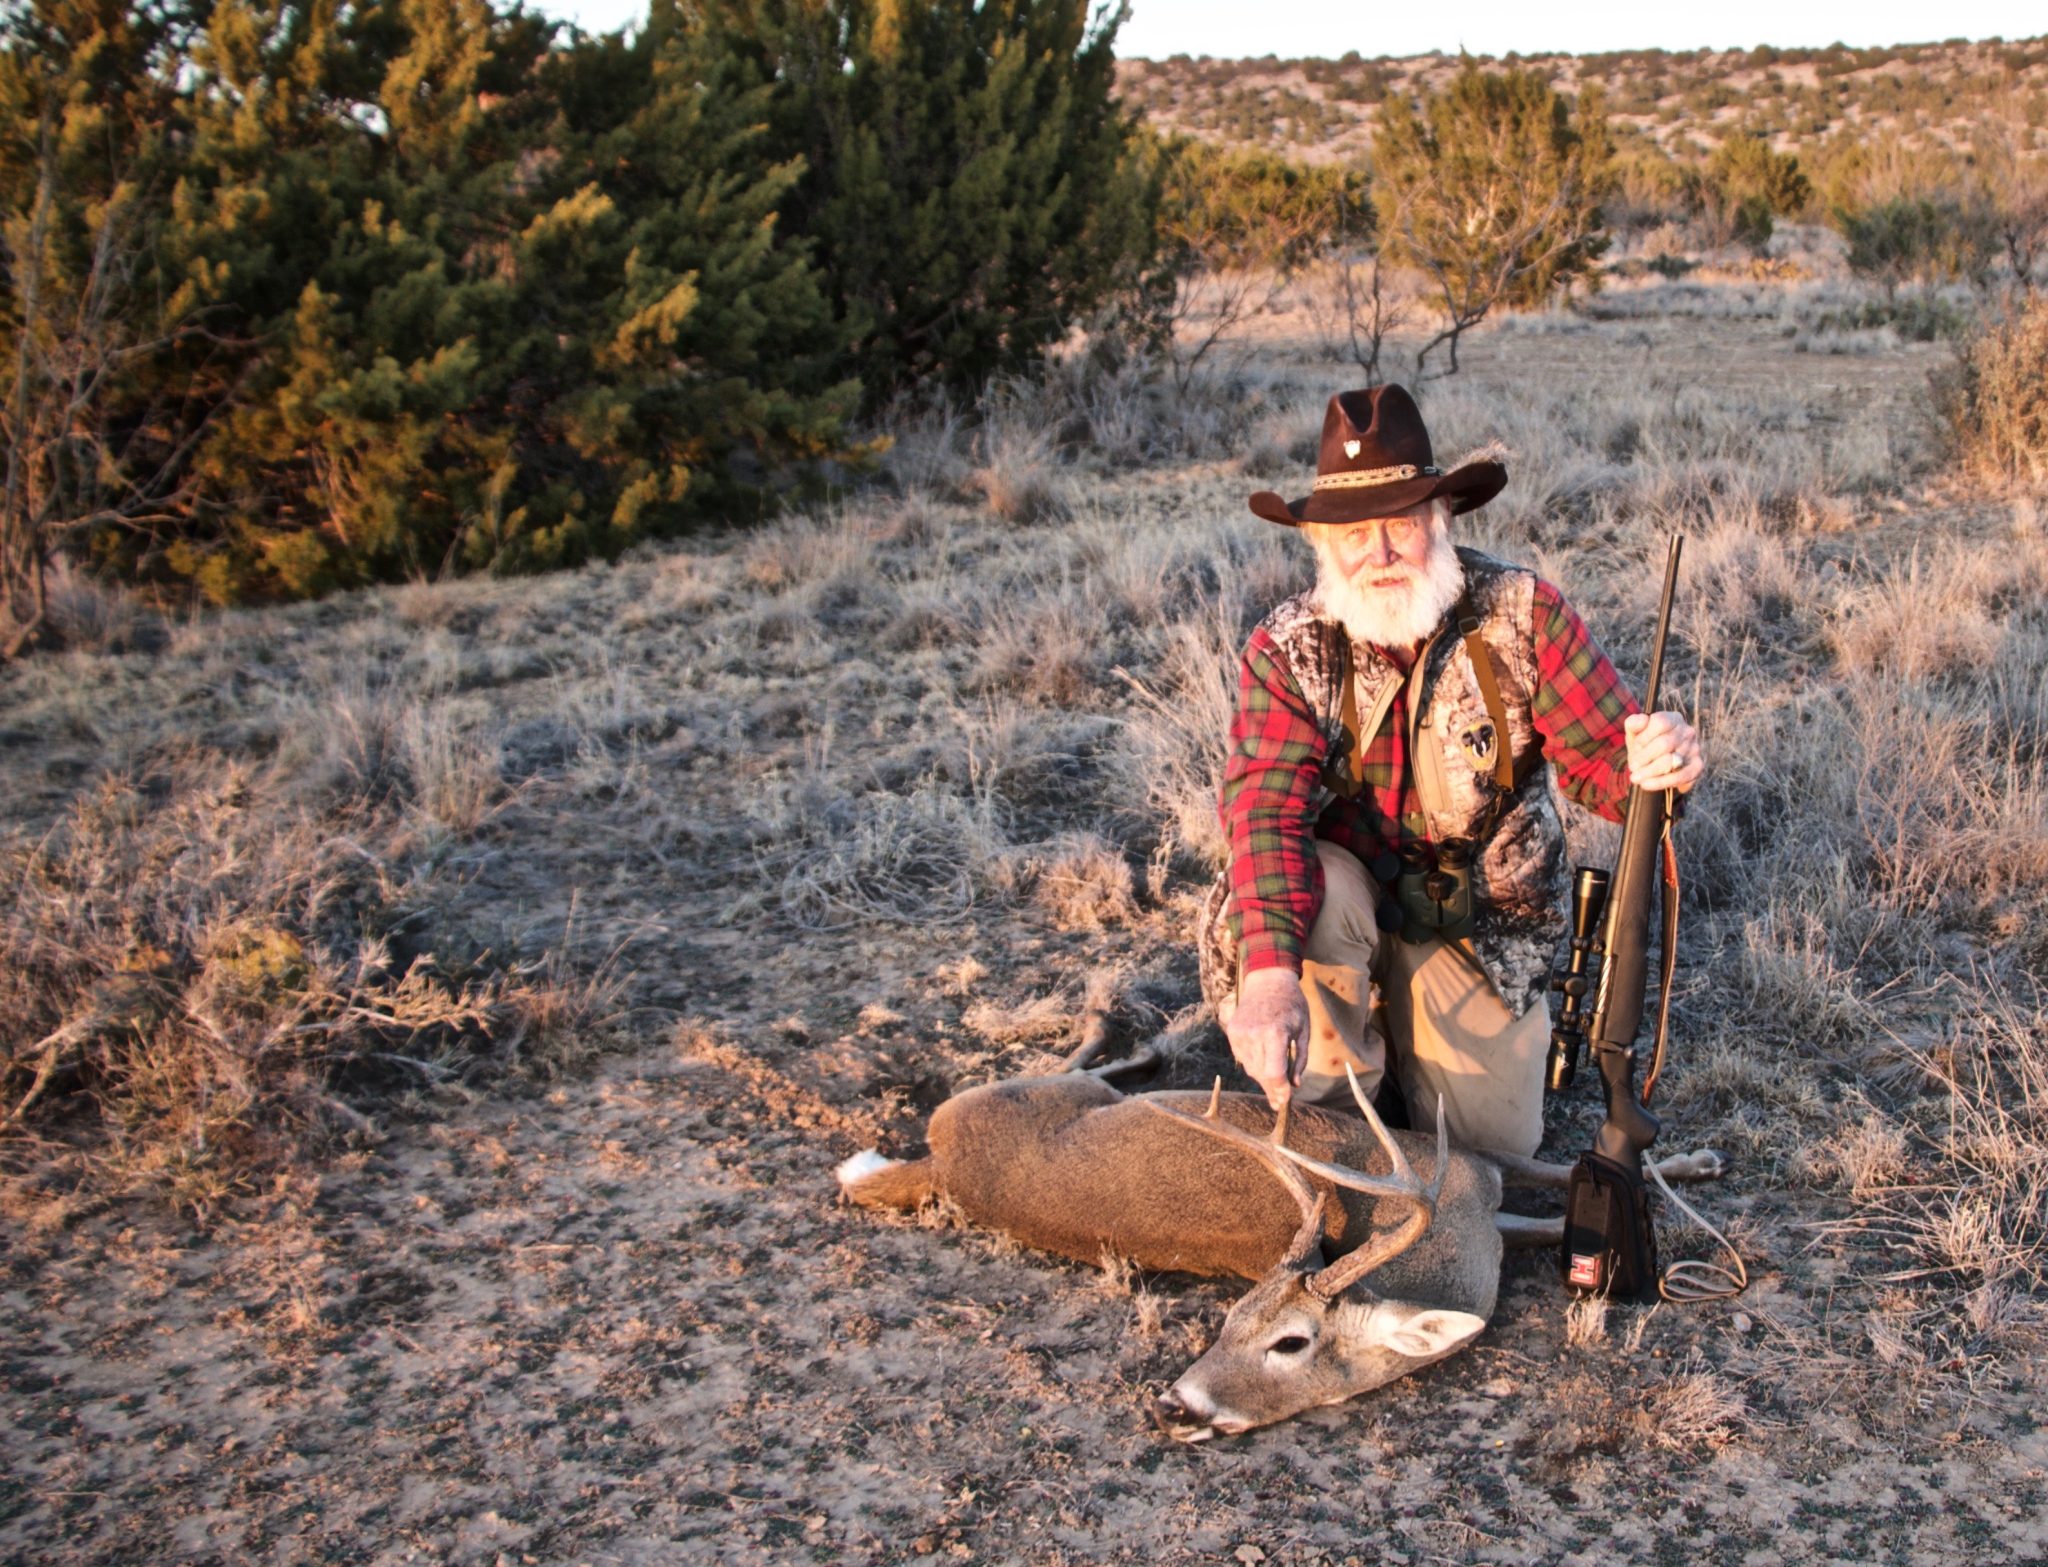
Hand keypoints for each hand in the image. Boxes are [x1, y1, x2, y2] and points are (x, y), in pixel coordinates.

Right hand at [1224, 967, 1308, 1111]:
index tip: (1286, 1100)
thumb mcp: (1304, 1031)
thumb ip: (1300, 1060)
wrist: (1268, 979)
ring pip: (1251, 1068)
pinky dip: (1254, 1064)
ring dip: (1263, 1078)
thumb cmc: (1292, 1004)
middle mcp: (1253, 1034)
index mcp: (1275, 1033)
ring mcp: (1239, 1033)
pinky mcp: (1232, 1031)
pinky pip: (1243, 1058)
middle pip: (1262, 1074)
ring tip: (1276, 1083)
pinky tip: (1264, 1062)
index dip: (1280, 1090)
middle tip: (1281, 1101)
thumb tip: (1295, 1085)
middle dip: (1273, 1089)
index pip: (1274, 1073)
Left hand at [1624, 710, 1702, 793]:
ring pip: (1670, 761)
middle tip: (1632, 767)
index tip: (1633, 749)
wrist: (1657, 763)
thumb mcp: (1636, 733)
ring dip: (1649, 771)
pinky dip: (1661, 782)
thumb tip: (1636, 721)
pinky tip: (1646, 784)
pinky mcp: (1698, 766)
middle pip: (1664, 744)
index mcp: (1673, 718)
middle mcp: (1687, 731)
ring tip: (1635, 778)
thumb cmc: (1645, 744)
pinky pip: (1680, 776)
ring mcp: (1695, 748)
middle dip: (1644, 758)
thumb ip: (1634, 724)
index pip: (1660, 723)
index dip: (1644, 737)